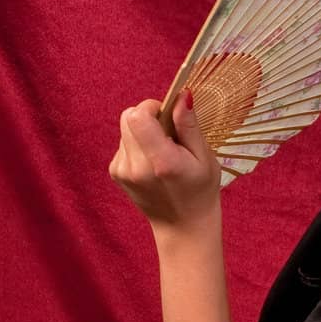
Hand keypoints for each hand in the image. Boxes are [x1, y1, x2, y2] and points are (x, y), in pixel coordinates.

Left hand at [108, 92, 221, 231]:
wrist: (182, 226)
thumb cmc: (200, 190)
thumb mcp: (204, 157)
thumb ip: (189, 125)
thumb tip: (181, 95)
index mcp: (161, 162)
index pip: (137, 117)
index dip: (151, 107)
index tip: (166, 114)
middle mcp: (136, 167)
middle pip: (127, 118)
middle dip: (147, 116)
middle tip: (167, 133)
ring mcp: (122, 171)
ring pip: (125, 129)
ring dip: (143, 132)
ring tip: (162, 152)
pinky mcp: (116, 173)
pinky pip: (123, 143)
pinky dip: (137, 145)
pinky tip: (152, 162)